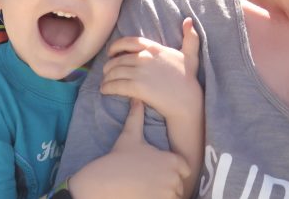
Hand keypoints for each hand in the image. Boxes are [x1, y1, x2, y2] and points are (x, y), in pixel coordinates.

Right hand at [67, 100, 189, 198]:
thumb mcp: (129, 136)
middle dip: (168, 185)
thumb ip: (136, 117)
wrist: (104, 182)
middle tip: (151, 182)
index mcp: (171, 160)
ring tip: (148, 190)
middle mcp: (174, 178)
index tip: (161, 172)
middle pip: (179, 185)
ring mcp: (167, 195)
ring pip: (174, 197)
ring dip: (164, 195)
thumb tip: (136, 99)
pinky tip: (145, 196)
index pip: (185, 169)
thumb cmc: (118, 159)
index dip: (175, 170)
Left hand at [100, 18, 200, 124]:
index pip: (128, 42)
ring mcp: (140, 72)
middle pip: (118, 59)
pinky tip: (104, 91)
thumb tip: (188, 19)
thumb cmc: (189, 79)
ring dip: (107, 78)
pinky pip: (116, 85)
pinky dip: (107, 88)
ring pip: (115, 72)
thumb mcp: (191, 55)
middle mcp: (145, 57)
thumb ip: (190, 37)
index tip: (110, 52)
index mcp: (154, 48)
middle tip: (106, 72)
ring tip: (105, 83)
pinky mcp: (137, 87)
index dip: (115, 46)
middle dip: (109, 66)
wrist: (188, 100)